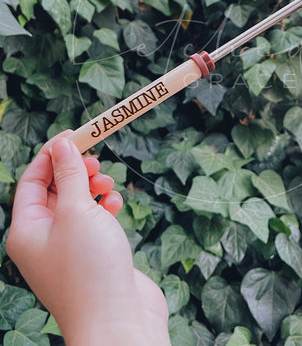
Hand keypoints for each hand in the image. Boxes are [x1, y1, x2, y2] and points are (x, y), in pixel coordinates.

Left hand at [6, 131, 169, 345]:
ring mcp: (69, 249)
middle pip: (55, 190)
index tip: (75, 135)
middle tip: (97, 161)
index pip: (31, 180)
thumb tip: (62, 144)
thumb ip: (70, 174)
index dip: (52, 155)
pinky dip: (106, 207)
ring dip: (93, 188)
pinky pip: (95, 221)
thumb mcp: (77, 210)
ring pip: (77, 204)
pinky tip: (117, 204)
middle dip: (76, 171)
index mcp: (27, 230)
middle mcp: (44, 239)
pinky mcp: (93, 255)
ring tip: (109, 184)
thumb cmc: (90, 269)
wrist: (118, 323)